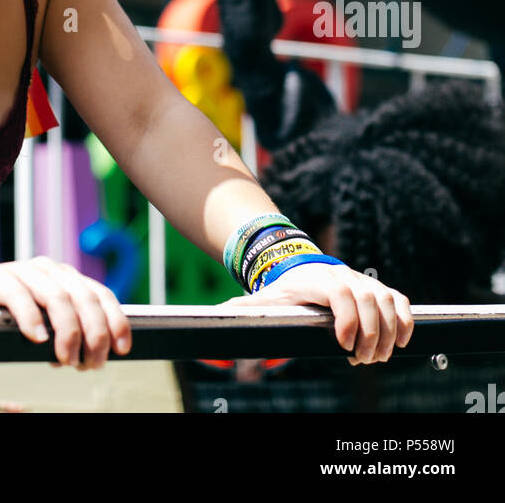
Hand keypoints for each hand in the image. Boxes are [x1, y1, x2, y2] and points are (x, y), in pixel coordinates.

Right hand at [0, 256, 131, 369]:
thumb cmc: (4, 313)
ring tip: (66, 359)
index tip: (122, 349)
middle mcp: (48, 270)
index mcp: (65, 278)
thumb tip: (90, 358)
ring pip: (57, 296)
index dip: (115, 321)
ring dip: (68, 330)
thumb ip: (66, 330)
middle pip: (83, 297)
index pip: (100, 294)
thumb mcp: (43, 321)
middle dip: (94, 333)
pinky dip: (31, 317)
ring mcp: (22, 272)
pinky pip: (17, 294)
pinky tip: (36, 338)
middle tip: (90, 364)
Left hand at [249, 262, 413, 364]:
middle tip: (361, 359)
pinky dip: (405, 322)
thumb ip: (250, 306)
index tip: (343, 345)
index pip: (340, 294)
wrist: (303, 266)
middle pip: (369, 302)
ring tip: (376, 357)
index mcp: (320, 280)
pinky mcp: (379, 289)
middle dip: (371, 337)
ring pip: (389, 303)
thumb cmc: (287, 288)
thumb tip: (221, 311)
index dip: (347, 320)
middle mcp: (346, 277)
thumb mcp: (269, 296)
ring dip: (389, 334)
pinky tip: (400, 343)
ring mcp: (365, 282)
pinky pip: (400, 301)